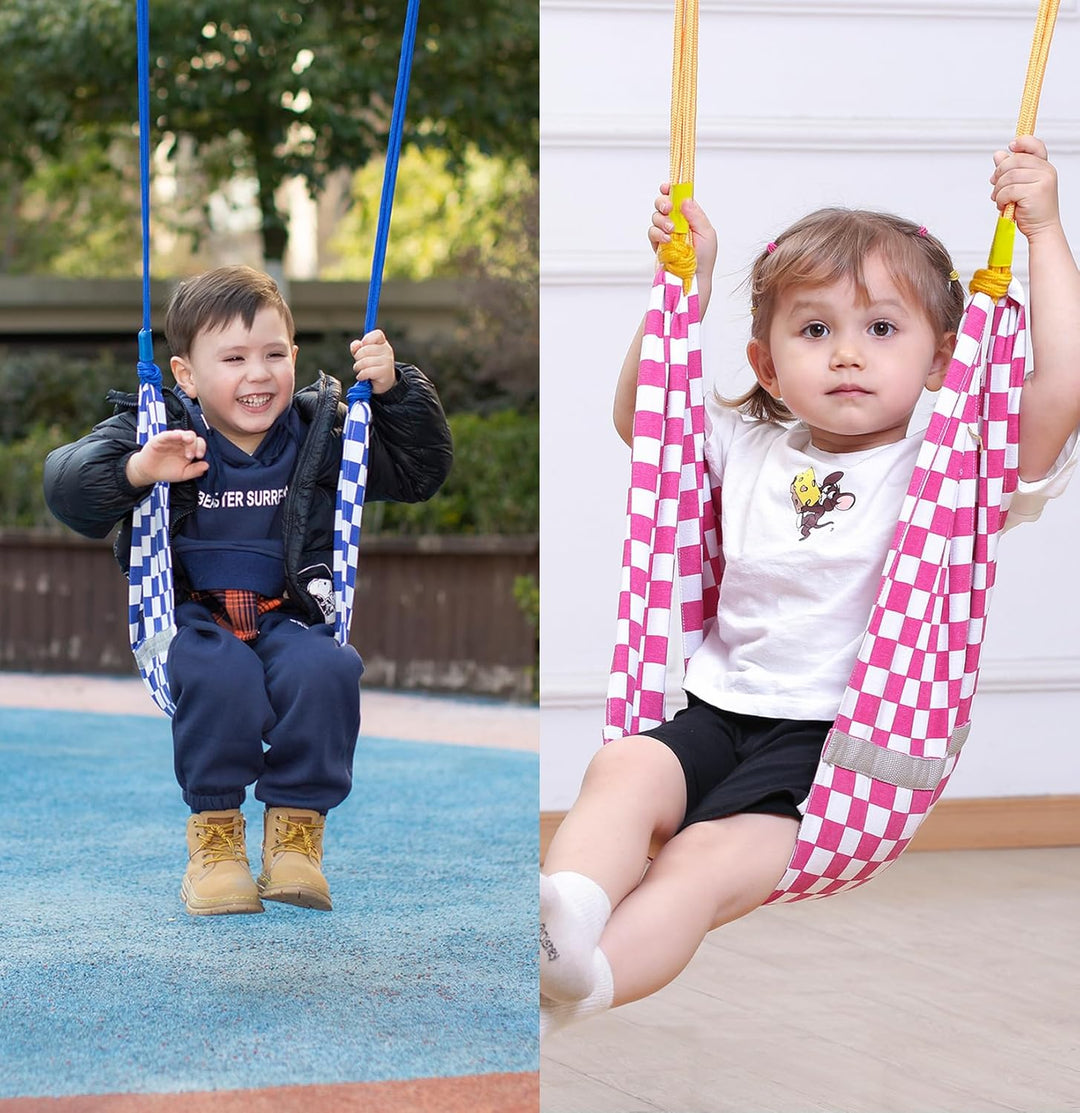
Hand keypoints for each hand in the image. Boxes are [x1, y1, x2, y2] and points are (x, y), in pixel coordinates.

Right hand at [125, 429, 207, 486]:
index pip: (199, 444)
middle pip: (193, 437)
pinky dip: (173, 434)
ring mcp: (171, 440)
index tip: (200, 457)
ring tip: (188, 442)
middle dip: (194, 445)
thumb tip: (207, 466)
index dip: (202, 448)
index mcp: (189, 449)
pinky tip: (177, 436)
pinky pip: (167, 434)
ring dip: (187, 437)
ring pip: (182, 433)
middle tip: (191, 456)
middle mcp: (181, 443)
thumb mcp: (183, 474)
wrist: (149, 472)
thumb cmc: (167, 471)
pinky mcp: (160, 439)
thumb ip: (195, 471)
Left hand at [349, 329, 395, 394]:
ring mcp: (387, 361)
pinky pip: (367, 372)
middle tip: (359, 363)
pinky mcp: (385, 373)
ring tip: (361, 371)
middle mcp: (387, 351)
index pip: (377, 334)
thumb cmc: (372, 366)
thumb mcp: (363, 355)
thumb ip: (357, 348)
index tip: (363, 346)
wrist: (383, 382)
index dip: (367, 339)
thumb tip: (356, 345)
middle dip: (357, 357)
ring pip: (365, 362)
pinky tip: (362, 377)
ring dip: (358, 368)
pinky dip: (361, 375)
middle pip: (365, 349)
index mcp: (382, 343)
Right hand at [649, 183, 717, 301]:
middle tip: (668, 208)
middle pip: (663, 203)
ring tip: (671, 230)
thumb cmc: (704, 258)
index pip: (678, 198)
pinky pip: (651, 232)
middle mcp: (676, 222)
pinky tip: (666, 240)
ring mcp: (665, 232)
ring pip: (656, 216)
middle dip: (662, 202)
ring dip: (661, 220)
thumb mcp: (707, 234)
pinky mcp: (657, 244)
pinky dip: (657, 233)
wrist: (694, 279)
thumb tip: (685, 199)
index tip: (667, 187)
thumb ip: (696, 216)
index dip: (671, 190)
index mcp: (689, 216)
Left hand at [991, 135, 1060, 240]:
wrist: (1041, 228)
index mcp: (1043, 167)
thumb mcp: (1019, 186)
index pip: (1034, 146)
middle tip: (995, 188)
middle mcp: (1046, 170)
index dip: (1022, 142)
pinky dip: (1000, 199)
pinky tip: (1003, 205)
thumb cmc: (1030, 209)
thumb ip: (1010, 170)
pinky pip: (1008, 190)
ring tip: (1000, 199)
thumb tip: (999, 154)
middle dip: (999, 175)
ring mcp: (1042, 180)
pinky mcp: (1035, 191)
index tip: (1010, 146)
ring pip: (1009, 176)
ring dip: (998, 190)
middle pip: (1013, 161)